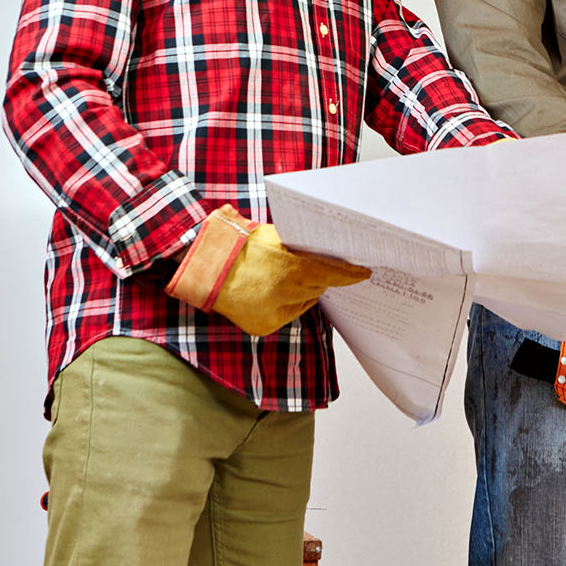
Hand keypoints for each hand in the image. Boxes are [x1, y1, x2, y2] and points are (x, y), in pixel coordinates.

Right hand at [167, 206, 372, 335]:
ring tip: (288, 276)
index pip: (329, 273)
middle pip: (318, 288)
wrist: (203, 265)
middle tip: (321, 267)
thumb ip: (298, 250)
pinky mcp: (263, 325)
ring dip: (304, 290)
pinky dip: (288, 303)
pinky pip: (288, 314)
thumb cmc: (237, 245)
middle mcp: (283, 294)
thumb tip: (322, 255)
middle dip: (321, 278)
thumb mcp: (273, 239)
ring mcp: (272, 313)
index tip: (362, 272)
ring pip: (304, 302)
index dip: (347, 273)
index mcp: (288, 269)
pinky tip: (278, 291)